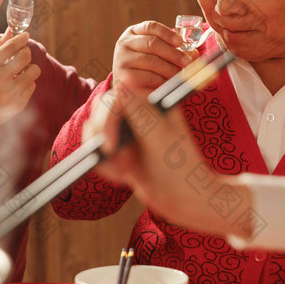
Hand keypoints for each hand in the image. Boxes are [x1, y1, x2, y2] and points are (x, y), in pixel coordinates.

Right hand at [0, 31, 40, 151]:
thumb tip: (11, 31)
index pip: (13, 46)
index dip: (22, 38)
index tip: (24, 36)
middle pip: (26, 56)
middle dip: (25, 52)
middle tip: (20, 55)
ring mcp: (9, 94)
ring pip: (34, 71)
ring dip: (28, 68)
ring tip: (19, 71)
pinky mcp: (16, 106)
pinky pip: (32, 86)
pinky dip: (26, 83)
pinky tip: (15, 85)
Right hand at [84, 76, 249, 235]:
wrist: (188, 199)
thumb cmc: (180, 167)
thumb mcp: (159, 136)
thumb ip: (139, 109)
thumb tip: (122, 84)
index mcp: (149, 103)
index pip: (114, 99)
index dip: (106, 120)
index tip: (111, 147)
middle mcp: (137, 114)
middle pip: (100, 113)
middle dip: (101, 138)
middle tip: (112, 159)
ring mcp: (128, 133)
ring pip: (96, 134)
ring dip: (104, 154)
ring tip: (124, 172)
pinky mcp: (122, 152)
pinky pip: (100, 153)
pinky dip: (107, 167)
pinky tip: (124, 177)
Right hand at [112, 21, 198, 89]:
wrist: (127, 88)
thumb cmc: (146, 68)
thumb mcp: (157, 54)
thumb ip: (173, 51)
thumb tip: (194, 54)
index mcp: (133, 33)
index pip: (151, 27)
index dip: (167, 33)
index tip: (181, 41)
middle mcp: (124, 44)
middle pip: (152, 43)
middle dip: (173, 53)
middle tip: (187, 62)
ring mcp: (121, 60)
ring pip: (151, 61)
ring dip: (170, 69)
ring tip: (180, 75)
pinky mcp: (124, 77)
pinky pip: (148, 77)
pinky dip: (162, 80)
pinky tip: (168, 84)